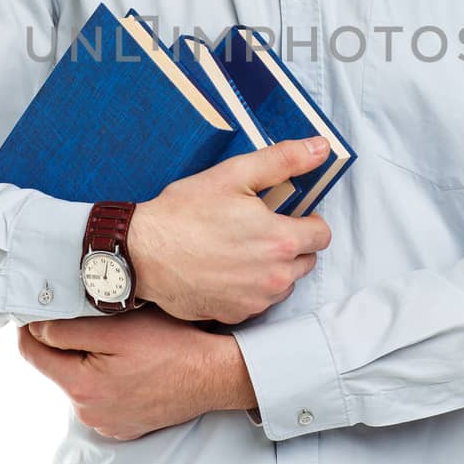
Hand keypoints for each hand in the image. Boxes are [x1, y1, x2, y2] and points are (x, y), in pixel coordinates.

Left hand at [16, 306, 248, 439]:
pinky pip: (101, 398)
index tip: (37, 308)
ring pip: (79, 382)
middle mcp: (87, 413)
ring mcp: (106, 423)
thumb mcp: (117, 329)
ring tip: (118, 343)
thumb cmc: (170, 347)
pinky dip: (106, 380)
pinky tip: (131, 366)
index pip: (32, 354)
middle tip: (92, 319)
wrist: (214, 376)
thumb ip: (68, 331)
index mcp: (80, 388)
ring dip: (87, 361)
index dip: (30, 327)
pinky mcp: (123, 426)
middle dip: (65, 343)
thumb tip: (34, 328)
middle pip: (57, 368)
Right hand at [126, 138, 333, 324]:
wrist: (141, 253)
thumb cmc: (183, 214)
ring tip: (239, 249)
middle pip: (306, 261)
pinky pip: (258, 301)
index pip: (322, 234)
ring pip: (284, 283)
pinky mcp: (235, 315)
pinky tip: (225, 269)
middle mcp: (275, 276)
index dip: (306, 220)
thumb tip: (320, 148)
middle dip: (290, 244)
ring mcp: (255, 300)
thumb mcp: (233, 175)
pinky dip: (249, 288)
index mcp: (281, 240)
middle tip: (257, 229)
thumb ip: (283, 160)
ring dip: (273, 268)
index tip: (285, 214)